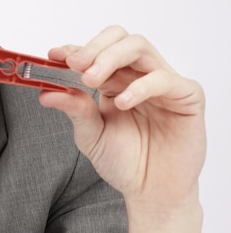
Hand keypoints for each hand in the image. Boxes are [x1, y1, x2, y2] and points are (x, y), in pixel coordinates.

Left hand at [38, 25, 205, 207]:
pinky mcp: (186, 96)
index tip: (54, 56)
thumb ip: (74, 109)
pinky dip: (140, 86)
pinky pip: (164, 78)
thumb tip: (47, 93)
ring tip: (91, 80)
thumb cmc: (125, 162)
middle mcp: (137, 76)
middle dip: (94, 48)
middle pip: (120, 39)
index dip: (75, 49)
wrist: (151, 192)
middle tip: (75, 65)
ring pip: (140, 48)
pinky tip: (122, 102)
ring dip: (111, 58)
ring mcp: (162, 83)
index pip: (96, 52)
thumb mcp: (90, 134)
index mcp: (114, 81)